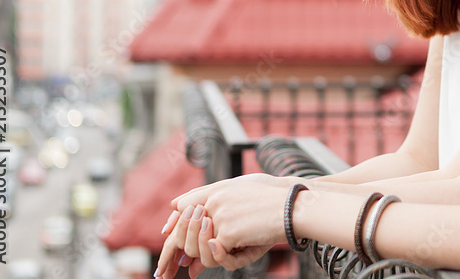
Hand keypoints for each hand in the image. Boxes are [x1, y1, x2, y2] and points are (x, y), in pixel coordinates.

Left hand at [155, 174, 301, 277]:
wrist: (294, 206)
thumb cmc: (277, 199)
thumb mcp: (248, 193)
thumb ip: (222, 204)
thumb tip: (201, 219)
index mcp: (219, 188)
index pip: (183, 205)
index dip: (175, 223)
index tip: (168, 235)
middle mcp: (214, 200)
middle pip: (183, 228)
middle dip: (173, 251)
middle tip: (165, 271)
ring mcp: (219, 216)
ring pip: (198, 245)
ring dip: (205, 255)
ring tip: (200, 264)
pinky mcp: (227, 232)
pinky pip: (217, 253)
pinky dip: (226, 258)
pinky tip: (235, 254)